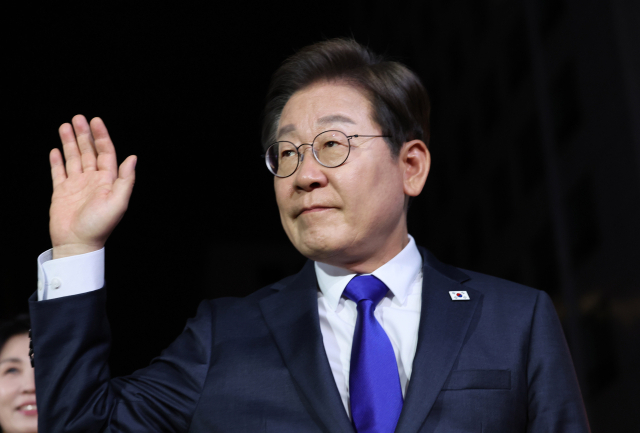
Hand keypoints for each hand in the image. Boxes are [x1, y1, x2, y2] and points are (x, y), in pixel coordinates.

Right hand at [49, 115, 136, 258]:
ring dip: (69, 143)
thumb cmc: (99, 226)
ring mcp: (77, 185)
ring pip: (73, 158)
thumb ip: (126, 179)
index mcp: (108, 181)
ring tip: (65, 126)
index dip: (101, 136)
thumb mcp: (118, 202)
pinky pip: (58, 173)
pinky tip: (55, 150)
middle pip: (89, 152)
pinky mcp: (62, 192)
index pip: (106, 153)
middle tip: (78, 118)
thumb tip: (133, 157)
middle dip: (84, 134)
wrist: (77, 243)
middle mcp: (93, 180)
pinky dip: (57, 161)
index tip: (96, 121)